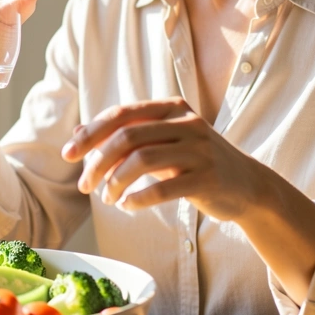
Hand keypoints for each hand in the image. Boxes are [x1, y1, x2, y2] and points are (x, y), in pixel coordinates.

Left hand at [60, 97, 264, 221]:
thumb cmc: (194, 162)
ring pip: (142, 160)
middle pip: (127, 136)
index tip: (67, 155)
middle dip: (98, 162)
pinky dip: (139, 199)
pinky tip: (127, 207)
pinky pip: (164, 188)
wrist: (247, 185)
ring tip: (107, 199)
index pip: (121, 114)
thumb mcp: (161, 143)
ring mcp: (200, 149)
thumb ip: (124, 136)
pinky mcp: (208, 178)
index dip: (90, 134)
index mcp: (172, 108)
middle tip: (84, 185)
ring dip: (116, 183)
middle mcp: (187, 123)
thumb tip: (77, 132)